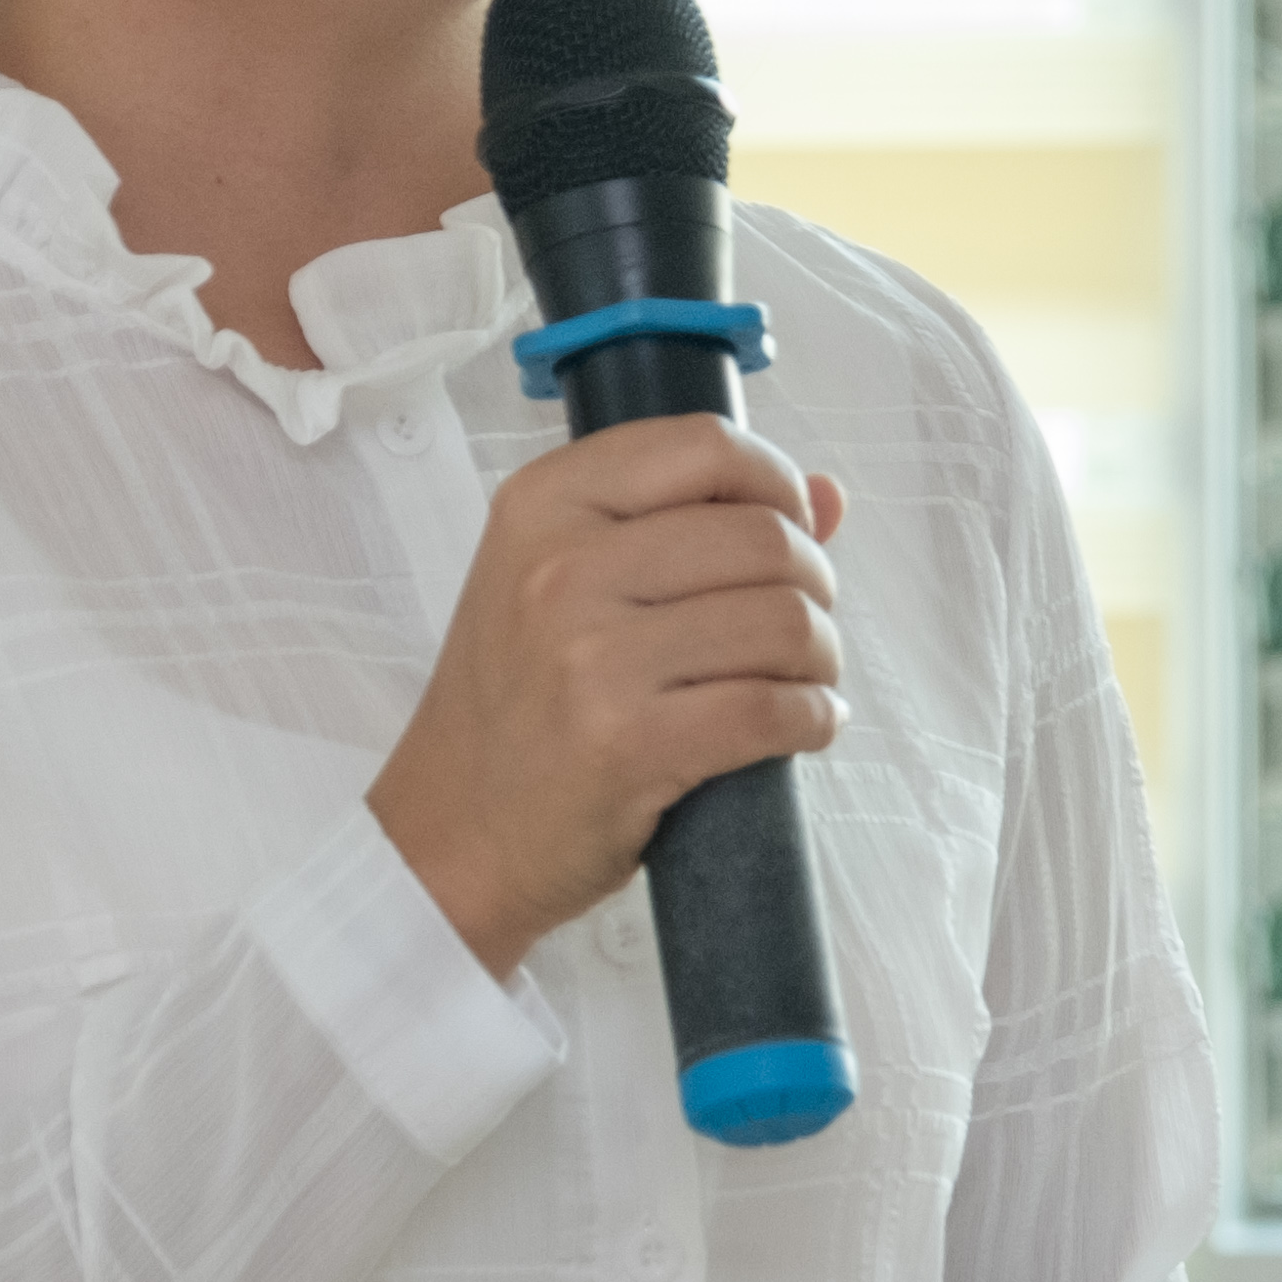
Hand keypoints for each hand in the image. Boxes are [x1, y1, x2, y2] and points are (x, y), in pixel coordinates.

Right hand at [370, 413, 848, 976]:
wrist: (451, 834)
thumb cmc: (515, 706)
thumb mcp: (559, 582)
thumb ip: (688, 523)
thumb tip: (831, 496)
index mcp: (543, 506)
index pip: (706, 446)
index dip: (777, 483)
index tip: (790, 528)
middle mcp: (561, 568)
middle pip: (764, 538)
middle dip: (813, 583)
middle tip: (797, 625)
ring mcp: (592, 657)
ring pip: (784, 622)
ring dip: (819, 656)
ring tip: (799, 678)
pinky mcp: (629, 744)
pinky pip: (774, 710)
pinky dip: (813, 718)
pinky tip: (801, 724)